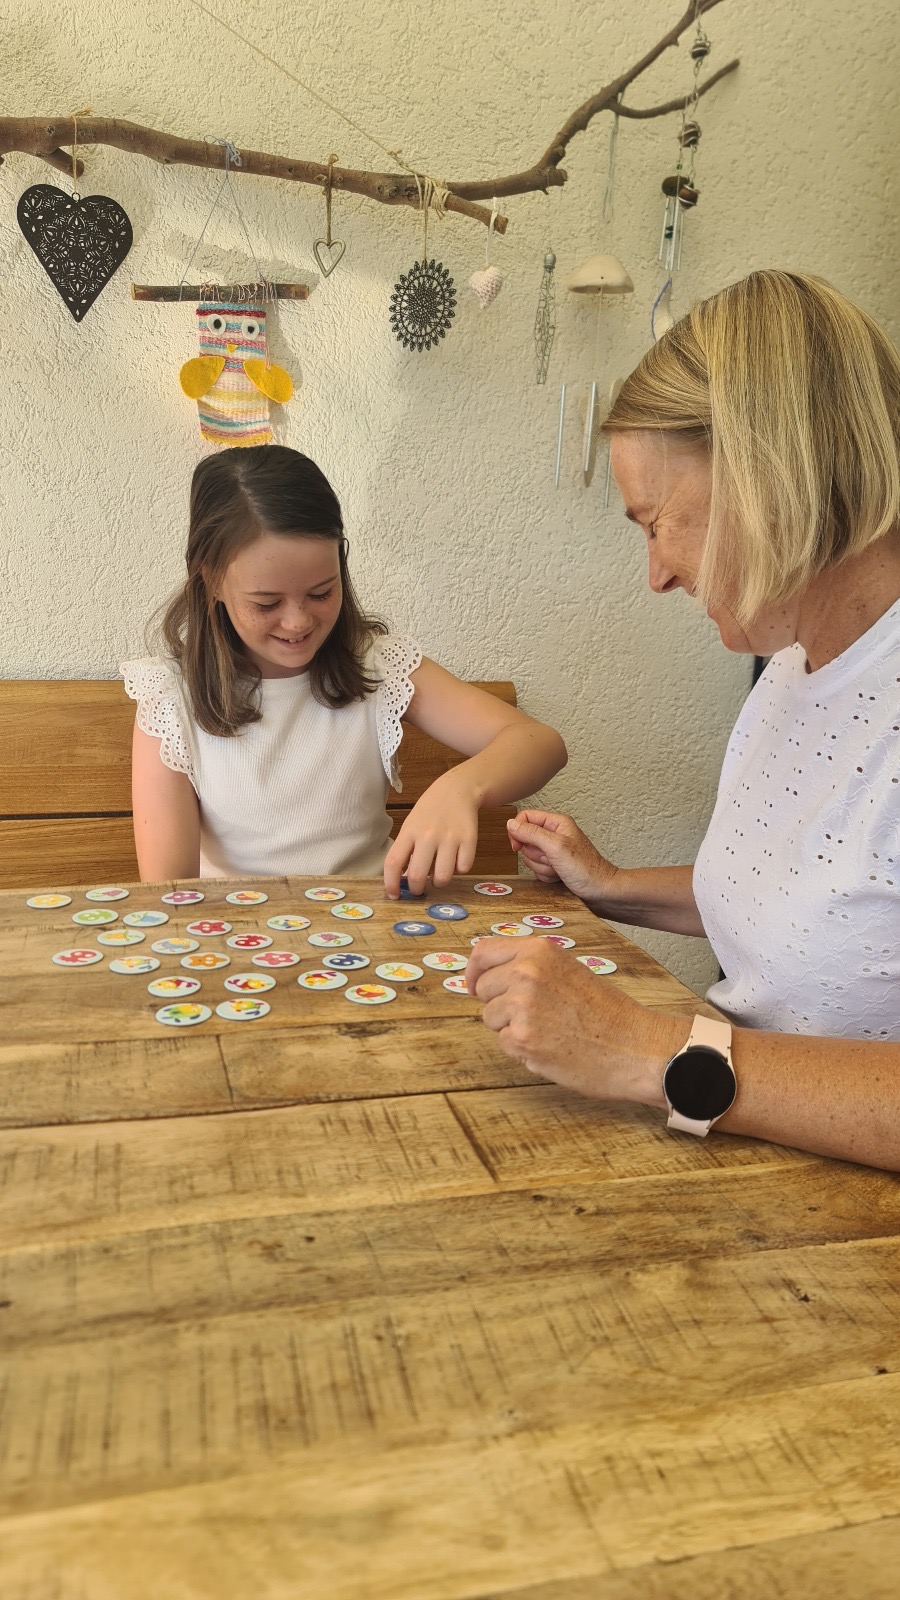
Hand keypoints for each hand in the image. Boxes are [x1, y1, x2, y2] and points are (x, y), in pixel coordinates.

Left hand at [384, 775, 478, 897]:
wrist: (457, 790)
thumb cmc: (430, 812)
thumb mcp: (411, 825)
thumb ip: (406, 850)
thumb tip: (402, 881)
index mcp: (409, 831)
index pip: (393, 863)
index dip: (391, 884)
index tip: (394, 895)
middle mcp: (428, 835)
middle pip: (417, 876)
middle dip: (416, 890)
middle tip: (419, 888)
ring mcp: (450, 837)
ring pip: (442, 877)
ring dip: (439, 882)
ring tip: (438, 874)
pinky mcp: (469, 839)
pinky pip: (463, 869)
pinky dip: (459, 870)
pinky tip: (455, 859)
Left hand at [466, 937, 674, 1104]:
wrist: (636, 1046)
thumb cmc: (607, 1012)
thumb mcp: (568, 969)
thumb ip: (530, 966)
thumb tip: (488, 973)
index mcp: (538, 950)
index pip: (482, 951)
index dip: (473, 971)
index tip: (473, 984)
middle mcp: (526, 973)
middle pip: (482, 988)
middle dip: (499, 1004)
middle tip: (534, 1015)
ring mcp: (522, 1006)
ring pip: (490, 1018)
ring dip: (510, 1028)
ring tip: (548, 1030)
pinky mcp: (522, 1039)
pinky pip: (503, 1043)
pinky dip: (521, 1050)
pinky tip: (551, 1046)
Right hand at [507, 810, 616, 904]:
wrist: (601, 891)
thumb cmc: (587, 869)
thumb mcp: (556, 847)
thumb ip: (532, 833)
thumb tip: (510, 824)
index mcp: (557, 823)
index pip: (525, 817)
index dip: (517, 832)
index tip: (517, 846)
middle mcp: (554, 834)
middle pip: (525, 840)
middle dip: (535, 855)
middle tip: (552, 859)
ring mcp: (553, 851)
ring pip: (530, 857)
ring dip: (542, 867)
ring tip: (558, 869)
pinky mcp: (553, 865)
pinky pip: (536, 870)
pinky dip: (545, 875)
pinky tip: (559, 876)